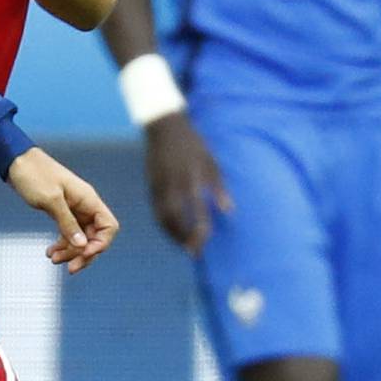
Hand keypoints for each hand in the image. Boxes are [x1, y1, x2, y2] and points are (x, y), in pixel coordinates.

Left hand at [5, 146, 119, 272]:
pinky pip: (68, 233)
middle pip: (95, 236)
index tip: (83, 254)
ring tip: (53, 259)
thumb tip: (82, 246)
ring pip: (80, 238)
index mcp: (88, 199)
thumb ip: (67, 223)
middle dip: (83, 253)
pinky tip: (50, 252)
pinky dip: (61, 244)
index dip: (100, 244)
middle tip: (68, 267)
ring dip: (70, 251)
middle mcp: (84, 205)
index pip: (108, 227)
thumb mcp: (50, 200)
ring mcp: (73, 209)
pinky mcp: (61, 211)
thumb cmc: (34, 175)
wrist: (15, 161)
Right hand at [143, 111, 229, 254]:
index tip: (205, 240)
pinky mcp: (151, 186)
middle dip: (183, 237)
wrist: (166, 129)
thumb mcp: (212, 163)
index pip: (195, 210)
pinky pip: (156, 211)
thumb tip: (229, 212)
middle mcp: (173, 185)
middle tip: (193, 252)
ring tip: (183, 246)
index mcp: (191, 178)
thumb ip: (220, 189)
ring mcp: (159, 186)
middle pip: (175, 218)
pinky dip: (164, 225)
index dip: (200, 228)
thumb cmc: (194, 145)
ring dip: (172, 235)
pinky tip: (173, 232)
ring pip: (162, 217)